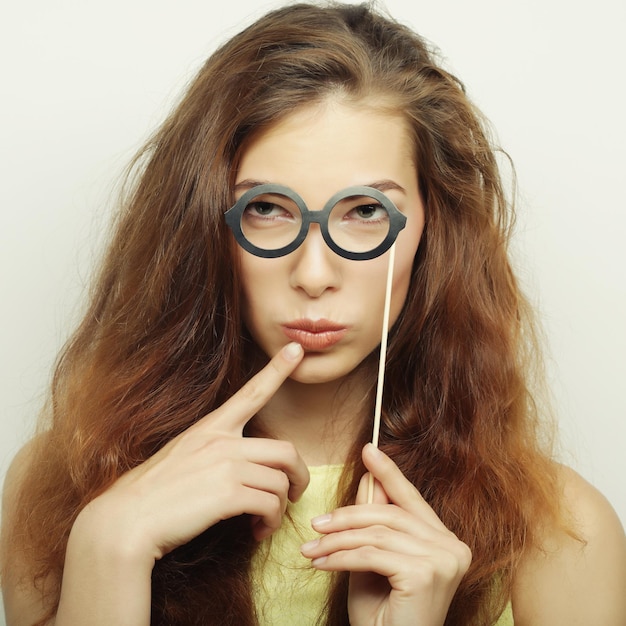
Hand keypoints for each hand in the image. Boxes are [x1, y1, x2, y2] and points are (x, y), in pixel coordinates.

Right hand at [76, 342, 309, 561]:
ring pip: (281, 483)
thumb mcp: (182, 456)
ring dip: (280, 508)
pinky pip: (270, 505)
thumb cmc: (152, 495)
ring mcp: (225, 465)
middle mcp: (222, 441)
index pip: (251, 393)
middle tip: (295, 494)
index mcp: (211, 427)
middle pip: (287, 451)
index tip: (296, 348)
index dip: (277, 369)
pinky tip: (256, 530)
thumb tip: (245, 470)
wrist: (123, 522)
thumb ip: (215, 454)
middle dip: (300, 476)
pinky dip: (271, 522)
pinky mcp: (227, 494)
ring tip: (264, 522)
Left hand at [300, 443, 470, 625]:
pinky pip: (371, 555)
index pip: (411, 499)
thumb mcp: (374, 561)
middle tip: (316, 524)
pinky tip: (320, 563)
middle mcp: (452, 546)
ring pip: (376, 534)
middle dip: (346, 517)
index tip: (368, 449)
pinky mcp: (426, 574)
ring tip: (311, 548)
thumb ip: (374, 523)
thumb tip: (367, 481)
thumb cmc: (384, 616)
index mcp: (445, 541)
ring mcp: (444, 560)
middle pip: (389, 515)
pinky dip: (339, 557)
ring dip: (336, 540)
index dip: (388, 472)